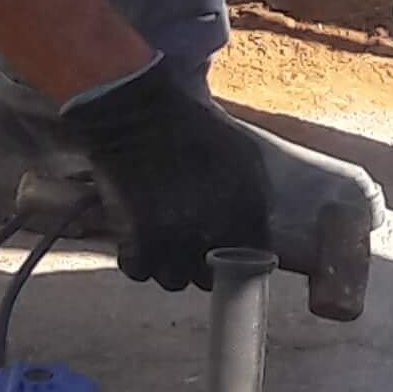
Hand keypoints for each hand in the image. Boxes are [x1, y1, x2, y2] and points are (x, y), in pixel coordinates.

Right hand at [60, 68, 269, 289]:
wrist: (143, 110)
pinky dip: (139, 261)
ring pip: (174, 281)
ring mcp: (174, 240)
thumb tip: (256, 233)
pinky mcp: (135, 240)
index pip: (253, 260)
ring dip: (170, 268)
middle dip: (204, 266)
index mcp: (246, 211)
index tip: (228, 252)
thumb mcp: (245, 154)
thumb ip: (256, 197)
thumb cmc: (196, 127)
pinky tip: (140, 242)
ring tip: (164, 244)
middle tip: (192, 246)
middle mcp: (214, 233)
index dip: (240, 259)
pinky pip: (140, 272)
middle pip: (211, 278)